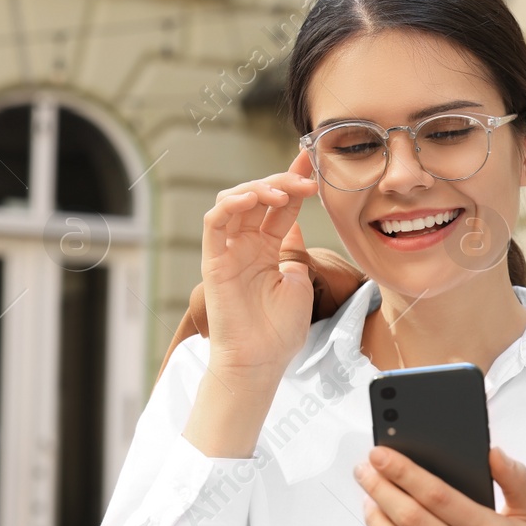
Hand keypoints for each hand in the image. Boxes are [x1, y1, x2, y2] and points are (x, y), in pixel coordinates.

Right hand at [199, 150, 321, 385]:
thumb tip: (295, 226)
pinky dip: (230, 204)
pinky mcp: (212, 260)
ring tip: (283, 192)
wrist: (260, 361)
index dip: (294, 184)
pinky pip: (214, 222)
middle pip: (258, 198)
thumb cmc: (279, 330)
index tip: (312, 165)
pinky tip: (252, 198)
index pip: (279, 207)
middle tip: (305, 178)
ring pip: (234, 202)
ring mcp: (227, 251)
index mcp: (266, 250)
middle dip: (282, 181)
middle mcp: (244, 245)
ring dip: (258, 189)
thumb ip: (294, 252)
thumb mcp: (298, 282)